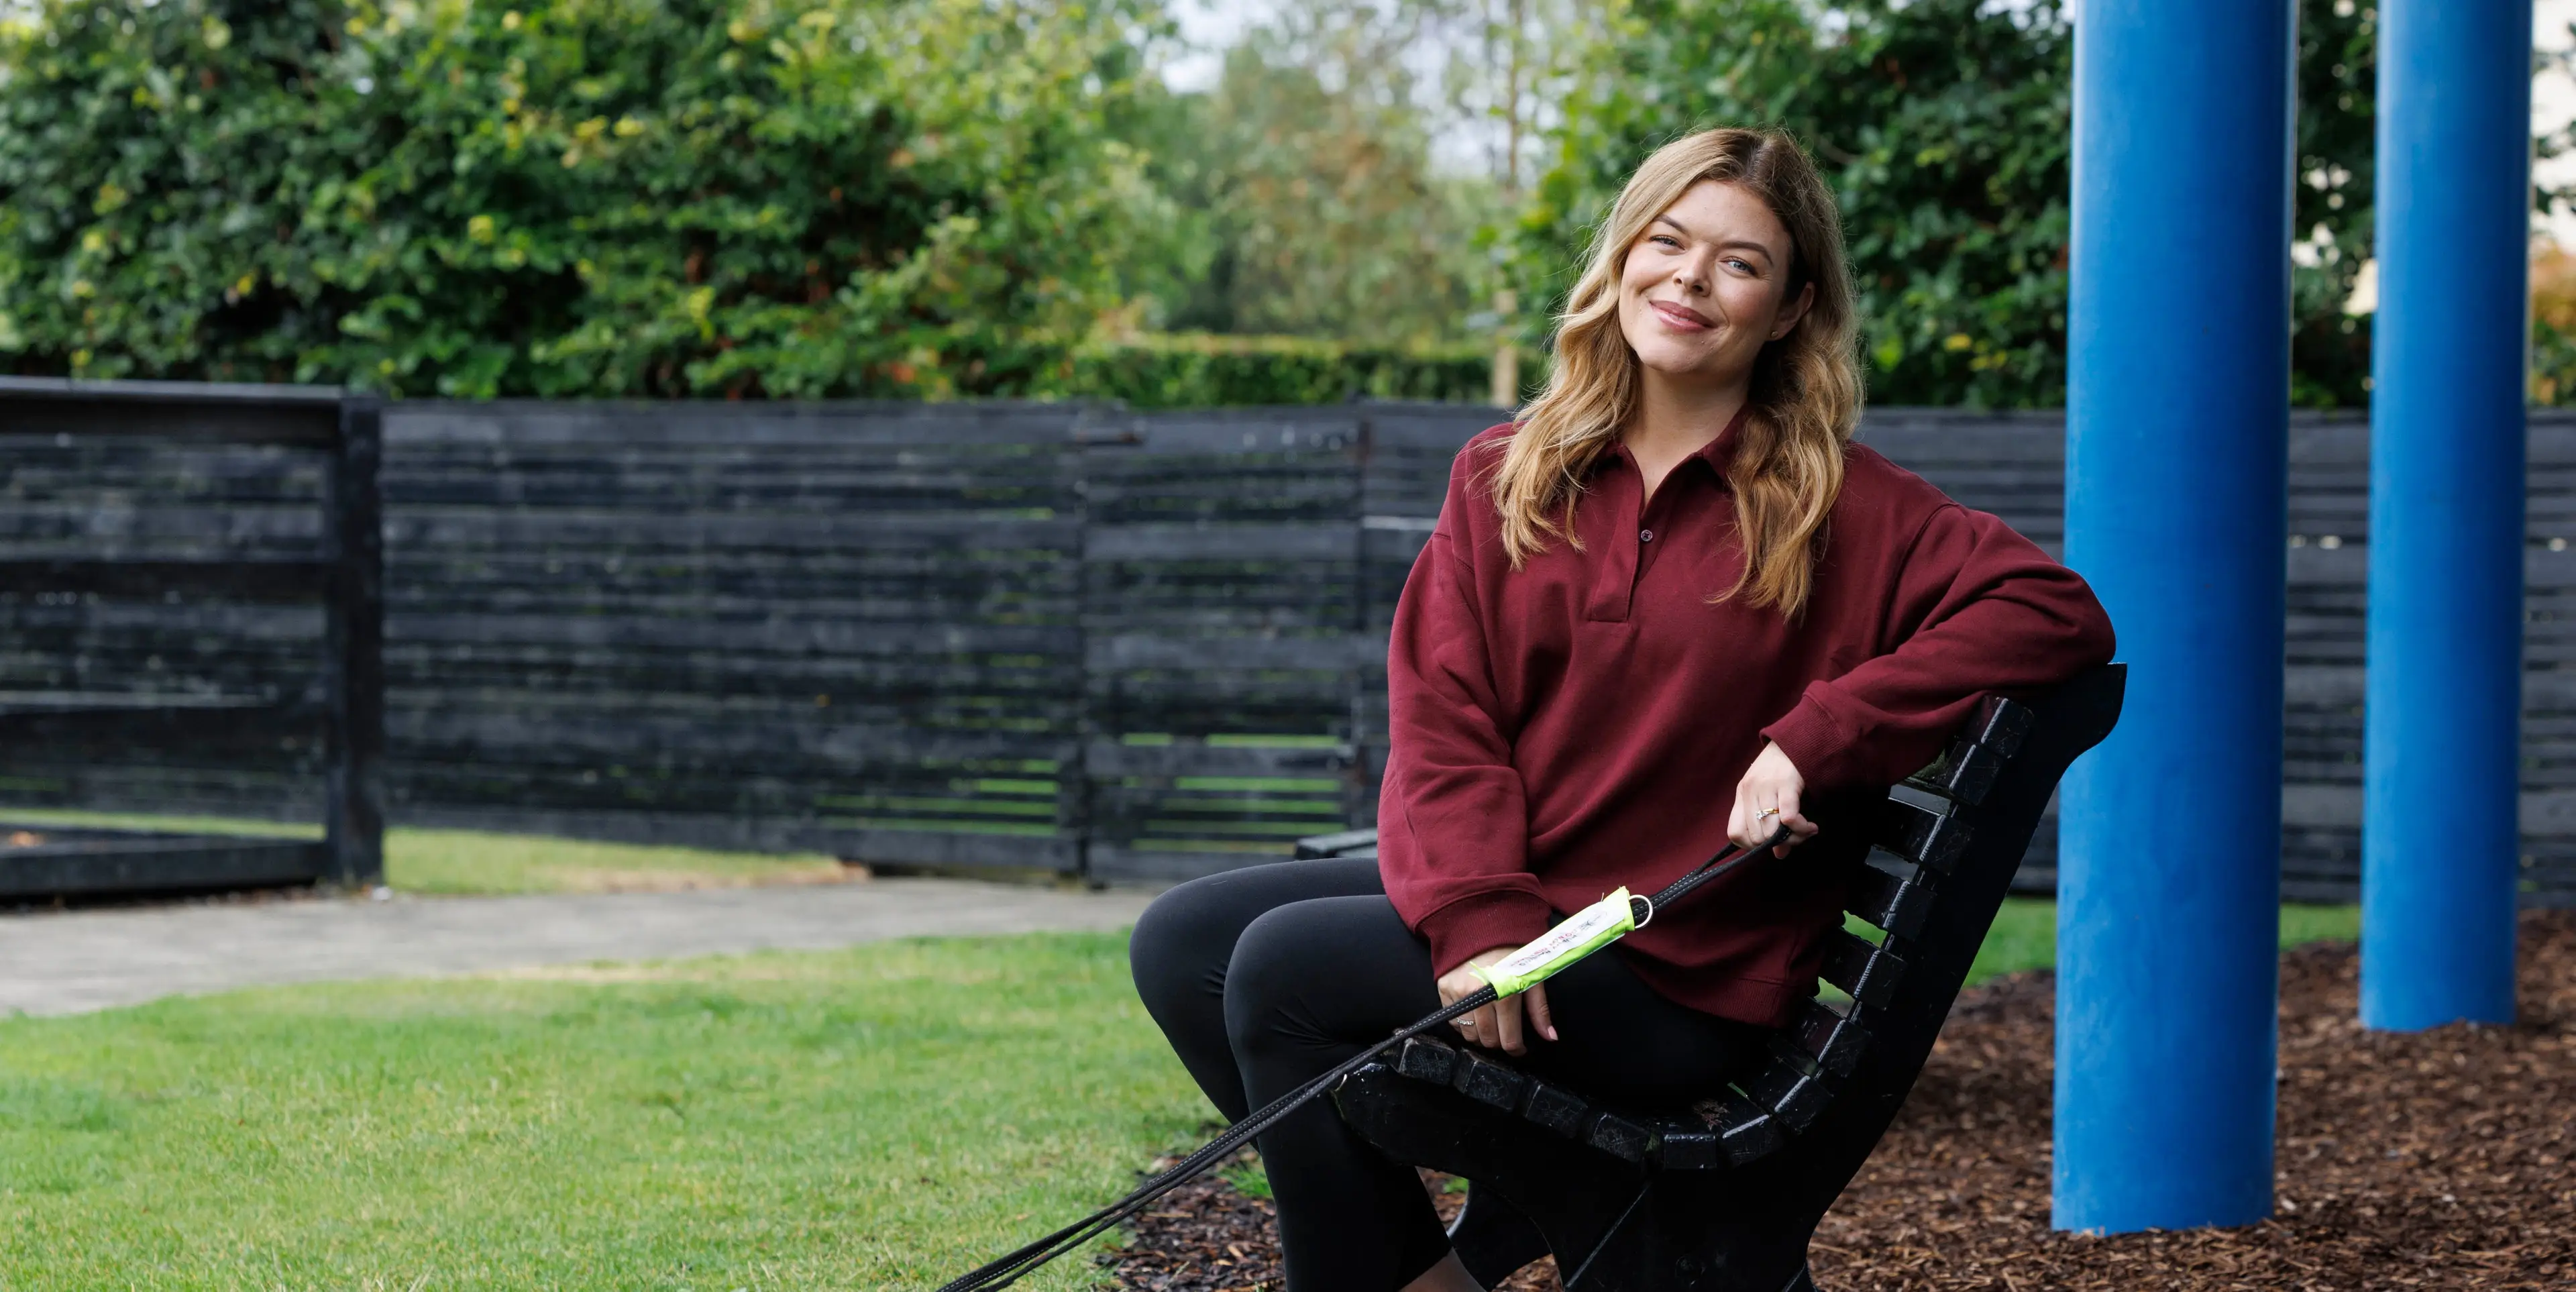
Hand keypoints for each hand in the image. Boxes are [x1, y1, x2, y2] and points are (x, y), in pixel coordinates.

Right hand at [1436, 946, 1554, 1054]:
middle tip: (1505, 1031)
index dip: (1517, 1048)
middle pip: (1488, 1040)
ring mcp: (1458, 994)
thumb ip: (1539, 1011)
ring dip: (1481, 1034)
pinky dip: (1464, 1023)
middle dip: (1499, 1041)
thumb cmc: (1512, 952)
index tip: (1519, 1047)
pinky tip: (1474, 1013)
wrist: (1482, 925)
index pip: (1509, 1039)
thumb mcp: (1531, 978)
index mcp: (1505, 994)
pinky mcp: (1443, 989)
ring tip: (1489, 1022)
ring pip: (1469, 1035)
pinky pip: (1453, 1021)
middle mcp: (1479, 997)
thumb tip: (1551, 1037)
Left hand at [1730, 740, 1819, 857]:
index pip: (1734, 833)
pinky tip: (1811, 827)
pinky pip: (1788, 818)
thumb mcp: (1769, 793)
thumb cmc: (1783, 768)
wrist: (1799, 737)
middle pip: (1757, 837)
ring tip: (1806, 831)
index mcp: (1742, 794)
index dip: (1752, 846)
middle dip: (1778, 844)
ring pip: (1772, 831)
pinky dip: (1801, 829)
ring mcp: (1766, 786)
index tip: (1772, 843)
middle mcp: (1750, 791)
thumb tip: (1779, 854)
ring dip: (1793, 838)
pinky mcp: (1786, 783)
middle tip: (1796, 837)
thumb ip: (1770, 823)